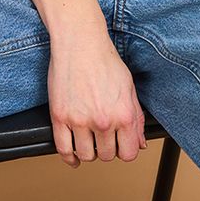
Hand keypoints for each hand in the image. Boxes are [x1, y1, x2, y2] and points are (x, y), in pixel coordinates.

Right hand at [47, 28, 147, 167]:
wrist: (80, 43)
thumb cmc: (104, 60)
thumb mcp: (129, 87)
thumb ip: (136, 118)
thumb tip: (139, 142)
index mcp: (123, 114)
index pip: (128, 153)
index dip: (125, 150)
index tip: (120, 144)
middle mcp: (102, 120)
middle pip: (106, 155)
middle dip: (106, 148)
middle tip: (103, 137)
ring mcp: (79, 120)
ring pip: (85, 155)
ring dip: (88, 152)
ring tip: (89, 139)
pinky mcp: (60, 117)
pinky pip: (63, 149)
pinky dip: (69, 157)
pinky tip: (73, 155)